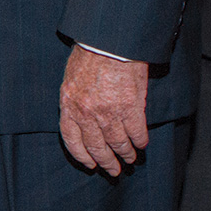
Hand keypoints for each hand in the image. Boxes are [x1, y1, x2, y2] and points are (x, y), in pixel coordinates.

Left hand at [59, 46, 148, 176]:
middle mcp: (87, 112)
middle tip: (113, 170)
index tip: (90, 164)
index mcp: (69, 103)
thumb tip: (81, 118)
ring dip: (125, 154)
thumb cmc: (89, 53)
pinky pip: (136, 133)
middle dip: (106, 162)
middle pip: (96, 147)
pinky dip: (140, 142)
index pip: (71, 139)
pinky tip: (141, 144)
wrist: (108, 40)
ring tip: (129, 159)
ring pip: (118, 144)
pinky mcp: (131, 108)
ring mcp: (109, 112)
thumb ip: (75, 99)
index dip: (81, 155)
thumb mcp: (71, 76)